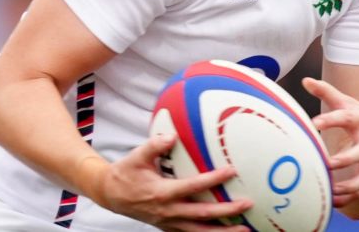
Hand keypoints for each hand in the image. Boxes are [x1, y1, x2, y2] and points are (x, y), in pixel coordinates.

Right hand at [87, 133, 252, 230]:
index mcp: (162, 193)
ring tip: (244, 229)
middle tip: (247, 204)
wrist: (111, 195)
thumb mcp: (137, 156)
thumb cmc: (126, 173)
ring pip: (200, 231)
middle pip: (203, 214)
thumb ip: (154, 145)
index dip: (213, 179)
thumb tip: (172, 136)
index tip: (231, 171)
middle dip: (227, 211)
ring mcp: (169, 222)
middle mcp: (168, 211)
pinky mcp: (169, 227)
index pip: (193, 186)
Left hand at [303, 77, 358, 207]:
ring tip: (331, 190)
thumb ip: (326, 92)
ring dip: (351, 185)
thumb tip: (306, 80)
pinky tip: (332, 202)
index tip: (313, 124)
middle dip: (347, 159)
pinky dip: (349, 199)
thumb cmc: (358, 115)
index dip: (331, 119)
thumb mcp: (345, 102)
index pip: (346, 117)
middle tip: (327, 163)